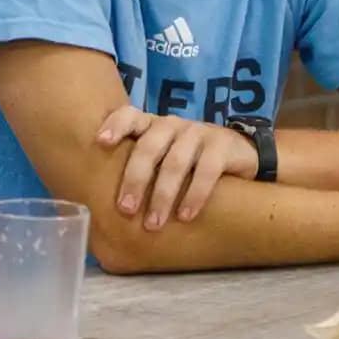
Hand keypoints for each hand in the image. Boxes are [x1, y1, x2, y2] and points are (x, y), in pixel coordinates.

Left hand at [96, 107, 258, 228]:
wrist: (239, 154)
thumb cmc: (189, 161)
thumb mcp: (163, 157)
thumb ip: (139, 167)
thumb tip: (99, 203)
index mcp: (153, 126)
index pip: (131, 115)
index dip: (116, 125)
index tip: (101, 142)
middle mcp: (173, 125)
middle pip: (149, 147)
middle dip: (135, 179)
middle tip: (126, 210)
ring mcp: (199, 132)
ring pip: (176, 162)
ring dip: (163, 195)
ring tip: (154, 223)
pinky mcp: (223, 145)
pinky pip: (207, 171)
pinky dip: (194, 195)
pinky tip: (185, 216)